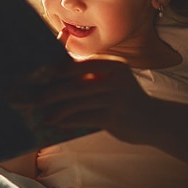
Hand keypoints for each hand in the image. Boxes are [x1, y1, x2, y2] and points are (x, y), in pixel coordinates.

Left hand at [38, 56, 155, 143]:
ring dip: (56, 110)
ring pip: (77, 103)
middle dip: (51, 92)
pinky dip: (67, 121)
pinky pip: (83, 118)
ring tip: (43, 115)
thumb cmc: (124, 97)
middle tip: (33, 98)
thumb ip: (88, 73)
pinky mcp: (115, 117)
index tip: (37, 75)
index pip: (77, 63)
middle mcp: (115, 77)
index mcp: (111, 64)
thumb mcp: (111, 79)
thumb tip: (53, 71)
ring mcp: (116, 97)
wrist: (154, 120)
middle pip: (74, 84)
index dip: (55, 69)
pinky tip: (57, 123)